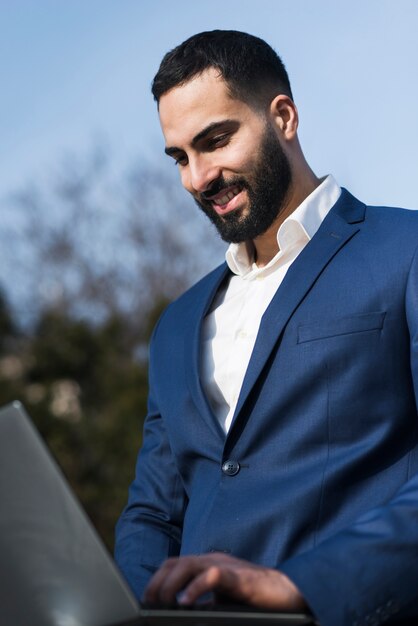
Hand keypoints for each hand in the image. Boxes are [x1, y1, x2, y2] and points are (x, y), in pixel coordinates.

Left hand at [144, 553, 306, 610]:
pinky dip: (195, 587)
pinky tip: (186, 602)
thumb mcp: (222, 601)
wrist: (288, 593)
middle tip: (151, 603)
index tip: (147, 600)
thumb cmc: (256, 598)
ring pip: (189, 564)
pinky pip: (212, 575)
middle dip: (158, 582)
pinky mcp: (239, 577)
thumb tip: (182, 613)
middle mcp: (213, 560)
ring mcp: (226, 566)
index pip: (174, 564)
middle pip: (176, 562)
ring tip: (164, 603)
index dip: (157, 580)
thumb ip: (204, 603)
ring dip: (171, 584)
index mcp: (208, 565)